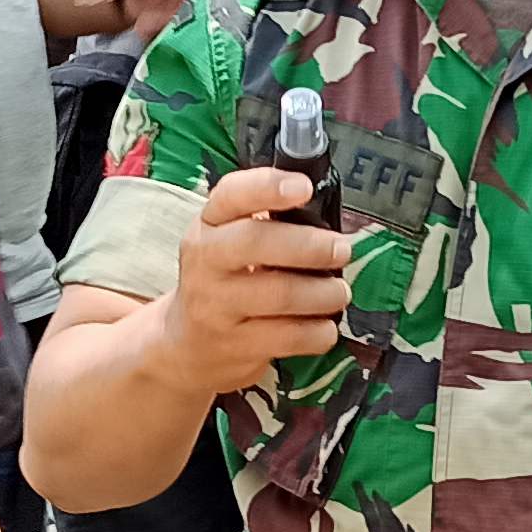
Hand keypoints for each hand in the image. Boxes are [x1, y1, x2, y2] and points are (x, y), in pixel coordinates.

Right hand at [155, 165, 351, 399]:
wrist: (190, 344)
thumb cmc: (225, 282)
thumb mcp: (227, 241)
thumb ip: (265, 220)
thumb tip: (325, 210)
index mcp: (209, 225)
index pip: (231, 195)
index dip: (268, 187)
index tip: (303, 187)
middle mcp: (207, 262)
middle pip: (256, 242)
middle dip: (310, 245)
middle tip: (341, 250)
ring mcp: (217, 306)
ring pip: (280, 294)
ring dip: (324, 292)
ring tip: (338, 292)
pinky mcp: (236, 345)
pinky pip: (290, 337)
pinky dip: (319, 331)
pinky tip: (324, 326)